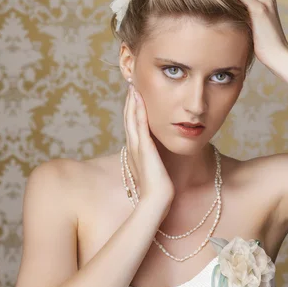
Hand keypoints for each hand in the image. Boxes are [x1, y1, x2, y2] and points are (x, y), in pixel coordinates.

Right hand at [123, 83, 174, 218]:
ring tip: (133, 86)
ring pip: (132, 118)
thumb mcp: (154, 172)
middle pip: (129, 119)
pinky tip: (139, 98)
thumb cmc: (157, 190)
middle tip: (131, 85)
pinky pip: (140, 124)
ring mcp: (137, 146)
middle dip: (130, 102)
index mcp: (136, 151)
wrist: (156, 201)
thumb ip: (154, 163)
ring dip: (132, 102)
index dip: (132, 111)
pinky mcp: (144, 147)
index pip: (132, 126)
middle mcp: (133, 147)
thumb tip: (158, 160)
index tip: (135, 97)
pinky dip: (139, 110)